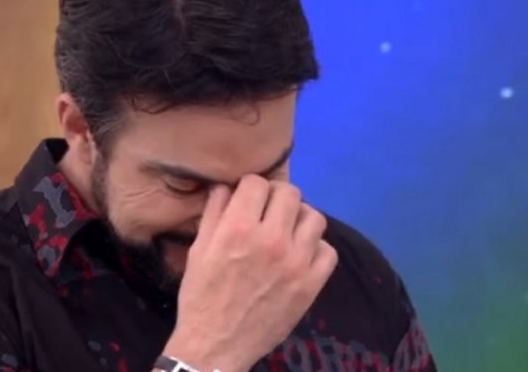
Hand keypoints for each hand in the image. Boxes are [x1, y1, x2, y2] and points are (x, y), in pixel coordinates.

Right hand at [162, 174, 337, 371]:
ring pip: (314, 218)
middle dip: (277, 197)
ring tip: (289, 231)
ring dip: (300, 219)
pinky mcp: (311, 284)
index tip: (249, 198)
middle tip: (269, 212)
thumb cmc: (202, 295)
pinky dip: (316, 249)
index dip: (251, 187)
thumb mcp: (199, 250)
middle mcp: (271, 240)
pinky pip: (328, 251)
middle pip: (290, 193)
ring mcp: (296, 263)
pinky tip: (301, 255)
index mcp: (238, 229)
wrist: (216, 345)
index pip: (257, 182)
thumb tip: (226, 185)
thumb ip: (214, 213)